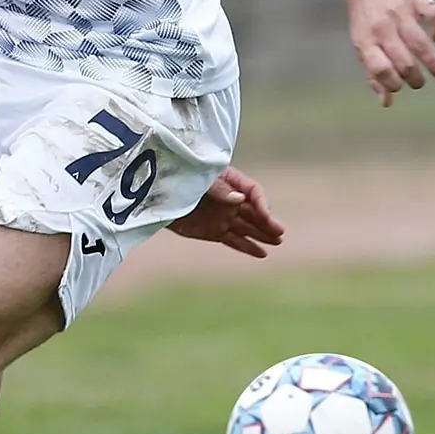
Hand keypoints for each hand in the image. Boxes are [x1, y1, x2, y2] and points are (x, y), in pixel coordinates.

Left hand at [168, 166, 284, 258]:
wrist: (155, 195)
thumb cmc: (178, 179)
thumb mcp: (199, 180)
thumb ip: (220, 190)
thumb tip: (240, 199)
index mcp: (229, 181)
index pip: (253, 192)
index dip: (261, 203)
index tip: (264, 215)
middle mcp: (231, 200)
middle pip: (254, 211)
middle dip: (267, 221)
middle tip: (279, 232)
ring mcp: (223, 216)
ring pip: (248, 227)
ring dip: (262, 234)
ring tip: (277, 242)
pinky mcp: (214, 231)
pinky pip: (235, 240)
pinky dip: (247, 247)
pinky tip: (262, 254)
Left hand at [344, 0, 434, 104]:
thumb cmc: (365, 17)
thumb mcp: (362, 43)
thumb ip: (373, 72)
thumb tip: (387, 103)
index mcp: (366, 41)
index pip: (379, 69)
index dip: (391, 83)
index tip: (399, 86)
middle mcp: (382, 28)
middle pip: (404, 62)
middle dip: (416, 79)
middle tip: (420, 83)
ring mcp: (400, 13)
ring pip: (422, 45)